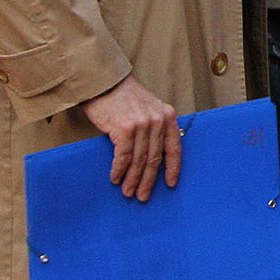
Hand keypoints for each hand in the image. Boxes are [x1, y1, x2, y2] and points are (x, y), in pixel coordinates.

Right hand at [83, 75, 182, 201]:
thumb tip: (152, 158)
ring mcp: (142, 125)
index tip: (170, 185)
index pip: (174, 148)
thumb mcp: (149, 108)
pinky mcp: (125, 129)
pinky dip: (119, 170)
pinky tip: (115, 178)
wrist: (104, 82)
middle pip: (155, 159)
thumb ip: (154, 128)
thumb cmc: (124, 97)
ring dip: (132, 180)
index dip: (173, 169)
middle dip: (148, 180)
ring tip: (128, 192)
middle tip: (142, 196)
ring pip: (139, 161)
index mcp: (167, 116)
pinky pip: (123, 157)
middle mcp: (157, 121)